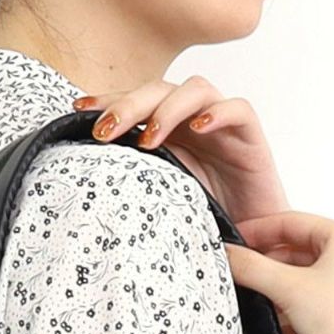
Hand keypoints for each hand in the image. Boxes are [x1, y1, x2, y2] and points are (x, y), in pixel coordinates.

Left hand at [73, 75, 288, 225]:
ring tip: (149, 139)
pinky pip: (237, 109)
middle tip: (104, 130)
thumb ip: (137, 182)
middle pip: (159, 90)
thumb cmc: (210, 223)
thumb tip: (88, 180)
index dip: (109, 101)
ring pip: (195, 89)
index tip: (78, 109)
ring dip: (168, 109)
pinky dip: (218, 113)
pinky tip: (199, 129)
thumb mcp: (163, 202)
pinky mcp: (251, 137)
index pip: (137, 104)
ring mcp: (222, 127)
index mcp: (169, 133)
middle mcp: (193, 123)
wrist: (255, 244)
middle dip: (128, 105)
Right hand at [225, 209, 333, 333]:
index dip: (259, 229)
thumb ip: (251, 267)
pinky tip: (284, 323)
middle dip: (272, 261)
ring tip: (264, 297)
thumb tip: (229, 255)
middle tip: (248, 269)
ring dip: (285, 286)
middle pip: (304, 249)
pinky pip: (324, 302)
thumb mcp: (286, 287)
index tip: (238, 240)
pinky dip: (300, 307)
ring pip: (314, 277)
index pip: (294, 222)